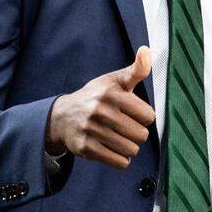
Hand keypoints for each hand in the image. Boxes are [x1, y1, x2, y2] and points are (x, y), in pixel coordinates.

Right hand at [45, 46, 155, 168]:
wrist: (63, 116)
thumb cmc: (97, 97)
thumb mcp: (115, 80)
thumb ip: (136, 70)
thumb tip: (146, 50)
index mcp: (111, 93)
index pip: (148, 116)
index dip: (144, 117)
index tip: (134, 113)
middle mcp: (101, 111)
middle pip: (141, 134)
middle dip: (137, 133)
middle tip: (126, 127)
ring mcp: (92, 130)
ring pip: (131, 149)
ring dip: (130, 147)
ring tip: (120, 137)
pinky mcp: (86, 148)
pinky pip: (119, 162)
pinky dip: (121, 158)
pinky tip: (113, 148)